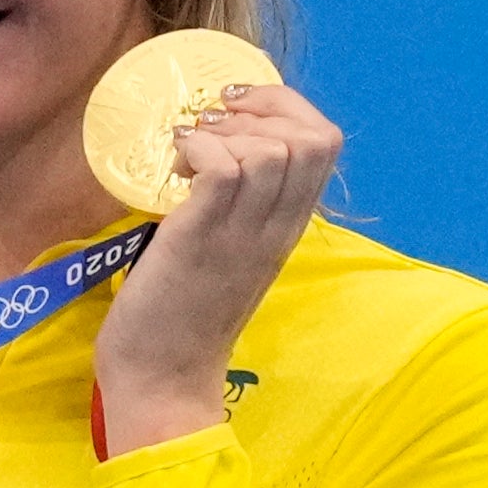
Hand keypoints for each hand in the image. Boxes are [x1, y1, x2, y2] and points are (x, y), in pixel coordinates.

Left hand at [91, 83, 340, 454]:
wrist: (162, 379)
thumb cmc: (183, 316)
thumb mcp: (229, 253)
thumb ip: (238, 210)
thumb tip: (214, 156)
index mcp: (287, 227)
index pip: (325, 143)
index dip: (285, 108)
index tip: (235, 114)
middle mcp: (276, 226)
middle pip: (315, 136)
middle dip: (263, 109)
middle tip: (213, 128)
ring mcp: (244, 233)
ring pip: (274, 148)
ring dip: (226, 132)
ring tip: (188, 155)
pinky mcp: (203, 237)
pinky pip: (225, 167)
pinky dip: (197, 150)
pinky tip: (174, 169)